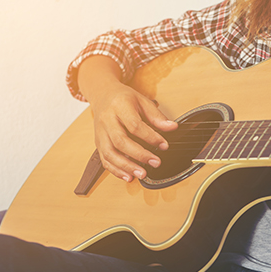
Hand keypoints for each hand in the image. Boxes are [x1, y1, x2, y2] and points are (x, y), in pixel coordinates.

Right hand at [78, 56, 177, 181]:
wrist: (102, 95)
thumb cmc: (123, 98)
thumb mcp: (142, 101)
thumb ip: (157, 116)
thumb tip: (172, 127)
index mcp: (119, 106)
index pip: (134, 125)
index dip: (150, 137)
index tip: (164, 145)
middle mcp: (106, 120)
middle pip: (120, 141)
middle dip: (139, 155)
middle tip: (155, 163)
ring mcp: (100, 132)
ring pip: (110, 153)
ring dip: (126, 166)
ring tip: (142, 174)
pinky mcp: (98, 142)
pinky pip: (104, 159)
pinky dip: (116, 170)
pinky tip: (128, 176)